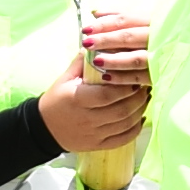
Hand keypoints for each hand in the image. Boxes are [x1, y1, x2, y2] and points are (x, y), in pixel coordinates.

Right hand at [35, 59, 149, 155]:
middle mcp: (87, 119)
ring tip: (145, 97)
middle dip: (138, 97)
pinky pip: (123, 139)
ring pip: (126, 124)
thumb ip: (83, 62)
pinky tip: (140, 116)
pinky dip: (135, 128)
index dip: (125, 86)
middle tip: (144, 85)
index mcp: (78, 99)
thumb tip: (99, 43)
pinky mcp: (99, 145)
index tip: (134, 77)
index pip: (108, 94)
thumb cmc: (56, 100)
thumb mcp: (65, 78)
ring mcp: (94, 134)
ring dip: (140, 110)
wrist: (44, 128)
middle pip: (121, 110)